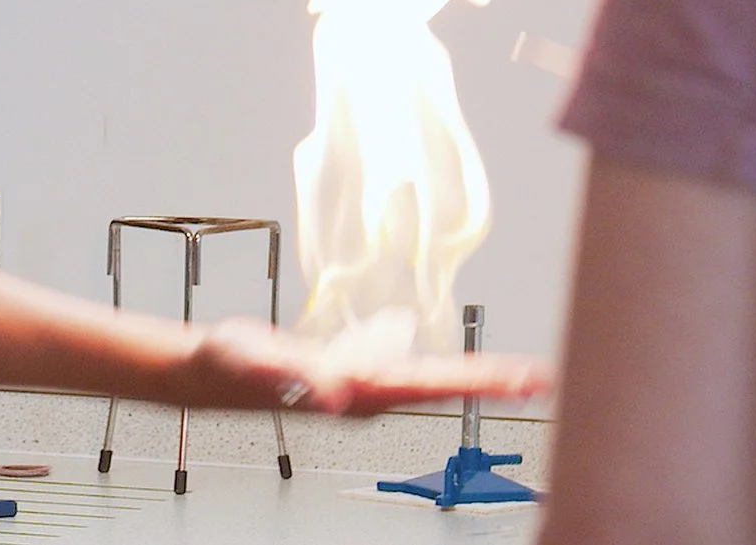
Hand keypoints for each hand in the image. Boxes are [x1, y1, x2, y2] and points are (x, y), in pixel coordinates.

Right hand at [182, 318, 549, 415]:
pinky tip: (451, 360)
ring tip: (513, 374)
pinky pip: (408, 371)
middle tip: (542, 378)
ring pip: (431, 381)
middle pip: (444, 387)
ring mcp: (364, 386)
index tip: (526, 379)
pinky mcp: (355, 373)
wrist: (213, 371)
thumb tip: (335, 395)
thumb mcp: (260, 362)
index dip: (484, 381)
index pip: (435, 385)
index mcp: (358, 390)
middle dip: (493, 382)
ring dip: (472, 377)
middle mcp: (369, 393)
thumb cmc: (233, 367)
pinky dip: (439, 366)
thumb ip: (296, 376)